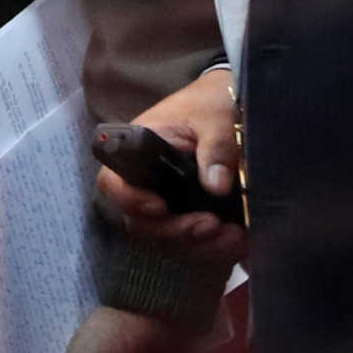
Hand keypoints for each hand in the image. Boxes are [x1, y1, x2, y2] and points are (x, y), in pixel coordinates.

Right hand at [96, 67, 247, 268]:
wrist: (230, 104)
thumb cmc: (212, 103)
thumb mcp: (215, 116)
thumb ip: (215, 147)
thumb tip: (216, 186)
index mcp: (140, 150)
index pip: (113, 182)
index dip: (129, 201)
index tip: (159, 208)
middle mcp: (147, 182)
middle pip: (140, 223)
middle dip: (174, 233)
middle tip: (210, 226)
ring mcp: (168, 203)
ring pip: (167, 241)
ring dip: (199, 247)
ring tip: (235, 237)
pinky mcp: (190, 216)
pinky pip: (192, 245)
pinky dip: (215, 249)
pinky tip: (240, 241)